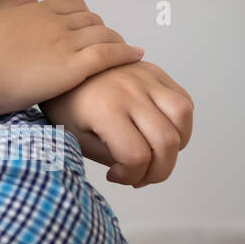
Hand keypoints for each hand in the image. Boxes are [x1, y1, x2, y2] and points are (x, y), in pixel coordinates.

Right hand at [0, 0, 143, 115]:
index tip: (86, 27)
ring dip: (117, 40)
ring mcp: (65, 43)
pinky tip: (136, 56)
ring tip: (126, 51)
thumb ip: (13, 3)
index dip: (83, 15)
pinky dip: (125, 53)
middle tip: (108, 43)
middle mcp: (53, 21)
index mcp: (34, 10)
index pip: (71, 4)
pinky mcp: (73, 66)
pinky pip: (108, 54)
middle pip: (91, 18)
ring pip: (103, 33)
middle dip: (101, 30)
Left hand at [41, 60, 193, 186]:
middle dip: (159, 171)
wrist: (60, 67)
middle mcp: (129, 90)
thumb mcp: (77, 138)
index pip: (137, 156)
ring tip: (156, 153)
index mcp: (105, 109)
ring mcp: (143, 77)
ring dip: (177, 144)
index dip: (132, 176)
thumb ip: (111, 157)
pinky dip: (181, 123)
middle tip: (141, 175)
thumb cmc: (65, 106)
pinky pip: (184, 100)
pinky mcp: (153, 71)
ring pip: (183, 115)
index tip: (116, 176)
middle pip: (167, 141)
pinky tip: (160, 132)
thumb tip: (140, 170)